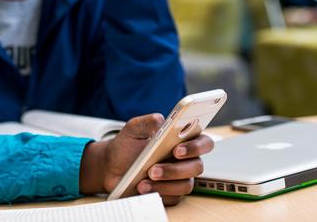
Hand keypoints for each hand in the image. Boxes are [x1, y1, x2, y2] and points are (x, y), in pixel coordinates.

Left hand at [79, 114, 213, 205]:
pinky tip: (143, 187)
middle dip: (175, 169)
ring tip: (143, 180)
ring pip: (185, 184)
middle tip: (154, 168)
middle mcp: (185, 160)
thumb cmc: (128, 145)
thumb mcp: (133, 130)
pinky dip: (158, 192)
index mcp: (182, 141)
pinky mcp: (172, 194)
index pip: (204, 142)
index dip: (196, 147)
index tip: (177, 149)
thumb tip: (160, 119)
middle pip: (196, 166)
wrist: (112, 166)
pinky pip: (173, 197)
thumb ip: (146, 122)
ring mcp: (180, 178)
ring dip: (165, 183)